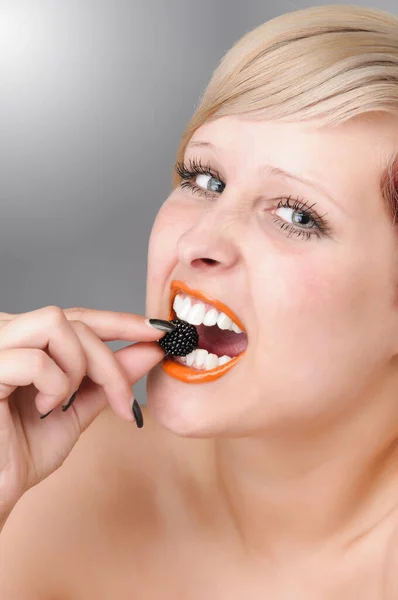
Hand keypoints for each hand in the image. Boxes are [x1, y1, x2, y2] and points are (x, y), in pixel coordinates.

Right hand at [0, 306, 169, 518]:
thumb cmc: (20, 452)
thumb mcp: (77, 408)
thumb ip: (109, 378)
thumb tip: (150, 350)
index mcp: (26, 340)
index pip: (77, 316)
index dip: (120, 320)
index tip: (158, 331)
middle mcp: (7, 333)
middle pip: (76, 320)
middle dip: (109, 362)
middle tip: (123, 403)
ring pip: (57, 324)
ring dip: (78, 367)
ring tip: (63, 403)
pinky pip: (36, 360)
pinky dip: (54, 386)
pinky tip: (45, 408)